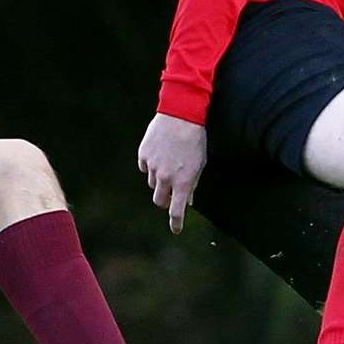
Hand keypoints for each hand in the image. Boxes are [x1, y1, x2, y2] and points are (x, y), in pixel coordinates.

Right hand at [137, 112, 206, 234]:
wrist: (181, 114)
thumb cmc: (195, 139)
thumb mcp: (199, 163)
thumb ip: (192, 183)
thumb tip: (187, 200)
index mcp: (183, 182)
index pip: (177, 211)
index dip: (176, 223)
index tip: (176, 229)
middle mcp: (166, 177)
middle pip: (159, 200)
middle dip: (165, 200)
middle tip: (170, 194)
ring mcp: (153, 166)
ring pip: (152, 183)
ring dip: (159, 180)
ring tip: (169, 162)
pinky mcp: (143, 155)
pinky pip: (145, 167)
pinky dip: (151, 165)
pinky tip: (160, 153)